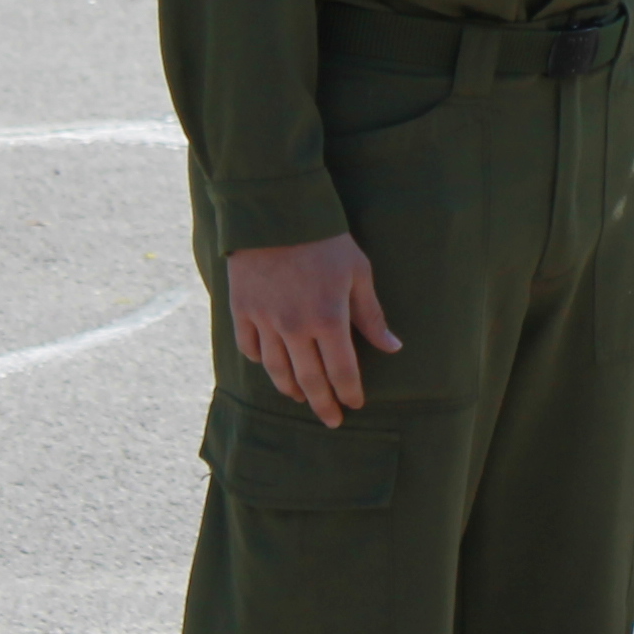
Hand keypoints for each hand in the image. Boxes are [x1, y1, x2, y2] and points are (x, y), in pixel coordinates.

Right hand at [221, 233, 399, 427]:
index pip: (342, 371)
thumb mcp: (358, 272)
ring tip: (301, 398)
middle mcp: (294, 328)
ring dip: (291, 389)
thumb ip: (371, 314)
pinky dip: (260, 361)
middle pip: (309, 380)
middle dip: (323, 404)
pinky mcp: (242, 309)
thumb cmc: (326, 240)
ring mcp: (265, 321)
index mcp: (328, 320)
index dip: (349, 392)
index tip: (354, 405)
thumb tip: (392, 347)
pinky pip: (249, 347)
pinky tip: (270, 366)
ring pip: (277, 370)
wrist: (276, 212)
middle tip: (331, 421)